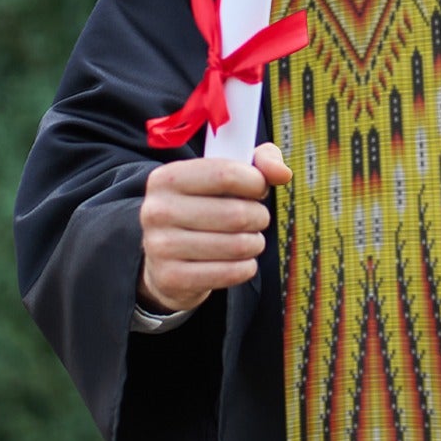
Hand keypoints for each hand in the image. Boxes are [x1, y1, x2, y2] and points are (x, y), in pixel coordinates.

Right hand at [137, 142, 292, 314]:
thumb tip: (282, 173)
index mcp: (167, 178)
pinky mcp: (171, 278)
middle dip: (259, 217)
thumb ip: (259, 162)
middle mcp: (157, 210)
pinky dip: (246, 267)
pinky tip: (239, 261)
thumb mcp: (225, 176)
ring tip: (247, 239)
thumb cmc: (204, 208)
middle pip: (237, 214)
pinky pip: (231, 273)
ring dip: (255, 243)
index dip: (256, 182)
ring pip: (238, 245)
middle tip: (256, 219)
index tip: (259, 189)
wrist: (166, 258)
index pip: (226, 174)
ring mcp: (160, 247)